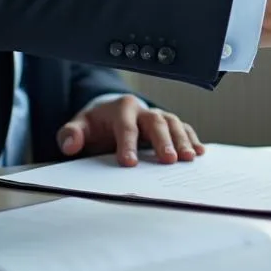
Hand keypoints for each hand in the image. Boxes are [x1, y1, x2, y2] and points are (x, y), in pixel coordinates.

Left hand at [56, 95, 203, 166]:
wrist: (109, 113)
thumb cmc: (96, 124)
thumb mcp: (79, 126)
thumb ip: (71, 134)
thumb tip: (71, 144)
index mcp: (121, 108)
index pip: (125, 126)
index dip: (127, 144)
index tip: (129, 163)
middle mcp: (143, 110)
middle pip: (156, 122)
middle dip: (163, 141)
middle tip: (169, 160)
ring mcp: (158, 116)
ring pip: (174, 123)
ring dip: (182, 140)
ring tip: (189, 158)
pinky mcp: (168, 125)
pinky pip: (183, 128)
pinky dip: (192, 139)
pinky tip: (199, 152)